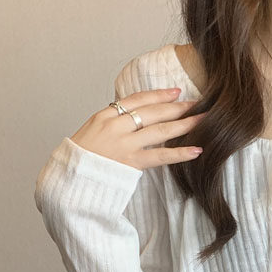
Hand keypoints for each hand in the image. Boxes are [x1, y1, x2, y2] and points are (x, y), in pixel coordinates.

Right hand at [70, 87, 207, 170]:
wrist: (69, 179)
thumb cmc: (81, 159)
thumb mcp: (92, 132)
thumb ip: (113, 124)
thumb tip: (132, 120)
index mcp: (105, 115)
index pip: (137, 100)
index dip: (158, 95)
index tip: (176, 92)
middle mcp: (115, 126)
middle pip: (152, 111)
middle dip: (177, 107)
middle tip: (198, 103)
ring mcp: (124, 144)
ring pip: (160, 130)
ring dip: (184, 124)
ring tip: (203, 121)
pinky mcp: (131, 163)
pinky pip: (161, 156)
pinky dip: (180, 153)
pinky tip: (196, 150)